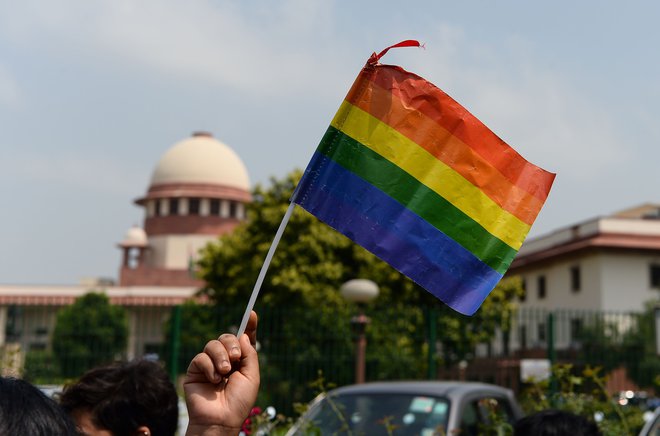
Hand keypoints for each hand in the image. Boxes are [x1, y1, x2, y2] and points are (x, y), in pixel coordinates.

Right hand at [184, 311, 258, 435]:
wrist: (221, 419)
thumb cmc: (238, 402)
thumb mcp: (252, 376)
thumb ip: (249, 354)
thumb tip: (243, 334)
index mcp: (240, 361)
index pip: (244, 339)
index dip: (248, 326)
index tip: (252, 314)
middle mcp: (225, 360)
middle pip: (227, 337)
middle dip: (232, 343)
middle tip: (235, 357)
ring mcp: (209, 364)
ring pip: (213, 344)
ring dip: (221, 356)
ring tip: (225, 372)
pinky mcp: (195, 370)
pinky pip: (201, 357)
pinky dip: (209, 367)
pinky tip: (213, 380)